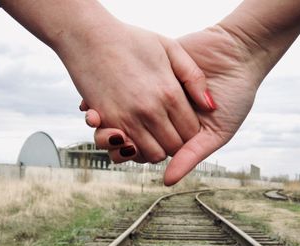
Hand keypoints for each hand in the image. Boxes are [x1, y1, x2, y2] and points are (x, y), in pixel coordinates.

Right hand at [64, 18, 216, 162]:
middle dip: (177, 145)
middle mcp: (150, 111)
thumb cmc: (131, 40)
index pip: (191, 132)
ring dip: (156, 150)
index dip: (192, 134)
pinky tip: (135, 137)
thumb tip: (210, 106)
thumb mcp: (171, 48)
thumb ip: (195, 77)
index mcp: (169, 93)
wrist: (89, 35)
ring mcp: (127, 119)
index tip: (187, 127)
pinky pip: (125, 151)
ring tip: (155, 136)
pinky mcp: (107, 122)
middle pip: (174, 148)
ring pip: (153, 155)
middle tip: (172, 133)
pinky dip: (133, 150)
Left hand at [83, 25, 263, 184]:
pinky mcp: (147, 73)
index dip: (129, 152)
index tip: (120, 148)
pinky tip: (93, 99)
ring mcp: (152, 93)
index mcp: (174, 132)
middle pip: (128, 133)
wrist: (238, 55)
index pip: (145, 150)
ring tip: (95, 116)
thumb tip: (167, 181)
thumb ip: (191, 156)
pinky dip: (106, 92)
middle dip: (110, 136)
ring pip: (120, 110)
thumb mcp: (216, 132)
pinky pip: (123, 84)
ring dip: (104, 117)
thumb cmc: (234, 97)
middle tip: (104, 133)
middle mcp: (160, 115)